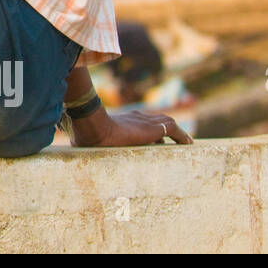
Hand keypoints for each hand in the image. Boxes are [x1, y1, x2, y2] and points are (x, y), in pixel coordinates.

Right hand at [70, 107, 193, 146]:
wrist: (93, 127)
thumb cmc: (87, 134)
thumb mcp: (90, 140)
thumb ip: (90, 142)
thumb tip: (77, 150)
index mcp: (124, 120)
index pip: (141, 122)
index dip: (149, 129)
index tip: (154, 139)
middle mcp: (137, 117)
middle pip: (156, 120)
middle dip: (165, 129)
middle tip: (173, 140)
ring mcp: (145, 121)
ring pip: (166, 123)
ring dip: (176, 133)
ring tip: (185, 143)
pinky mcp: (153, 128)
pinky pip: (174, 130)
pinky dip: (182, 136)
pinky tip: (190, 144)